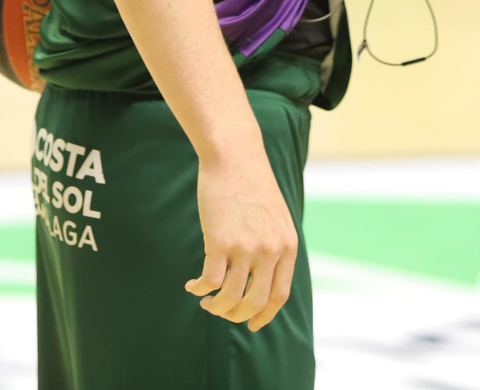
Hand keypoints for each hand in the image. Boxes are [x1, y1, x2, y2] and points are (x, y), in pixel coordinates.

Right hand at [184, 150, 297, 331]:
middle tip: (222, 312)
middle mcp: (270, 250)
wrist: (235, 156)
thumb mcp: (275, 218)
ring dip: (216, 306)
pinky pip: (210, 281)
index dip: (264, 315)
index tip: (252, 324)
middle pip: (255, 302)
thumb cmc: (251, 185)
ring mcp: (246, 247)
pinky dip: (199, 289)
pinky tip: (192, 286)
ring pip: (230, 297)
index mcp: (287, 245)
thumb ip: (273, 246)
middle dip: (237, 315)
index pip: (279, 295)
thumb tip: (260, 277)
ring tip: (206, 301)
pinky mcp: (220, 242)